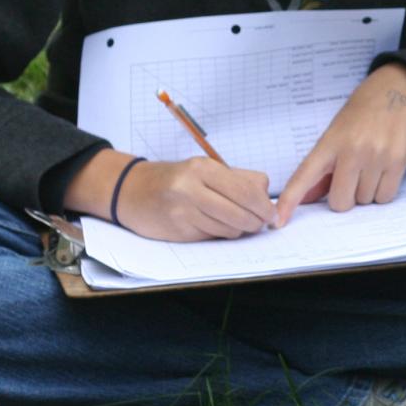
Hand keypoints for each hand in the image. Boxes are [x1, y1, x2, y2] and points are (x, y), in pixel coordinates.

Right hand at [118, 157, 273, 240]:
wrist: (132, 191)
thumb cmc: (177, 179)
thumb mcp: (207, 169)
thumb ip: (240, 179)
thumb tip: (269, 201)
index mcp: (203, 168)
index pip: (248, 192)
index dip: (265, 207)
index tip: (272, 215)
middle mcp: (191, 188)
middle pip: (241, 214)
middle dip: (256, 222)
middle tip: (259, 223)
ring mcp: (182, 212)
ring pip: (229, 230)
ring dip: (238, 230)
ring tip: (234, 222)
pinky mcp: (178, 231)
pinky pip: (212, 237)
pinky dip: (220, 234)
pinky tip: (213, 225)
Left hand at [276, 62, 405, 225]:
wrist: (397, 89)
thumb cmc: (362, 112)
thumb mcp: (335, 134)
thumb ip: (323, 169)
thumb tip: (310, 199)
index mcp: (330, 142)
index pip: (304, 176)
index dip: (289, 201)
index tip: (278, 220)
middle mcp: (352, 150)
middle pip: (341, 201)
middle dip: (344, 196)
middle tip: (351, 178)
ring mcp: (377, 157)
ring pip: (364, 200)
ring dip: (365, 192)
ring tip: (370, 168)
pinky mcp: (399, 161)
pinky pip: (385, 196)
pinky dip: (382, 191)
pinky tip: (382, 172)